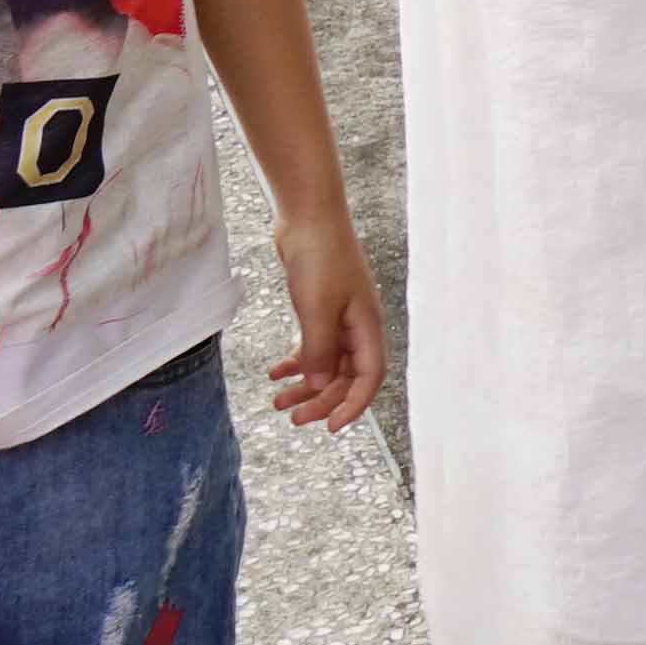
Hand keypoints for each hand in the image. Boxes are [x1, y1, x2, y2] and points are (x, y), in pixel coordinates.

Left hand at [266, 215, 388, 432]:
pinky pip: (312, 346)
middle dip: (320, 400)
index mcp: (367, 325)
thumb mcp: (318, 308)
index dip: (353, 405)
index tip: (330, 427)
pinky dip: (295, 362)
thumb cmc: (320, 257)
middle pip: (345, 376)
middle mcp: (357, 325)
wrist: (307, 216)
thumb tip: (319, 386)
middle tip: (292, 417)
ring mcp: (339, 316)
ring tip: (277, 401)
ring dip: (305, 385)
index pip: (370, 376)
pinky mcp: (320, 308)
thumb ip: (319, 351)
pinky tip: (275, 371)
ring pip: (326, 364)